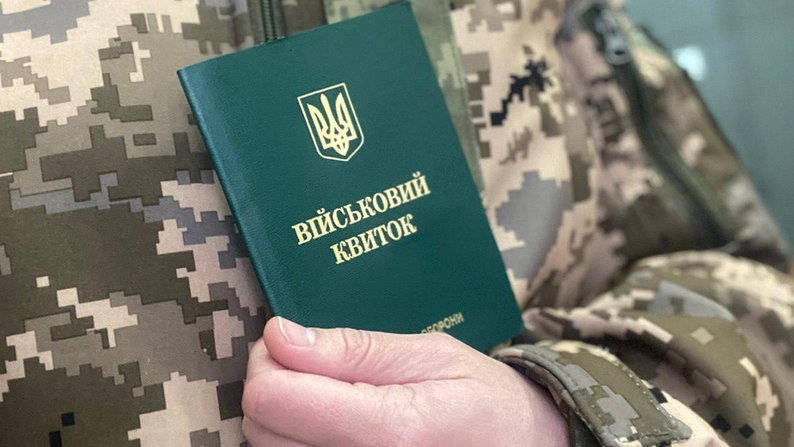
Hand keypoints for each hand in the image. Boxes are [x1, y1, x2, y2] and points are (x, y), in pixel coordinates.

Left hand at [242, 317, 568, 445]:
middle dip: (273, 385)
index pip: (273, 400)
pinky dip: (299, 440)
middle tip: (311, 364)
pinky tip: (330, 424)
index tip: (289, 342)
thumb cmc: (483, 400)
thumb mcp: (430, 356)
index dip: (269, 360)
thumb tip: (280, 336)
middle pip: (260, 429)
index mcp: (390, 431)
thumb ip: (353, 350)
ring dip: (282, 416)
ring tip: (326, 395)